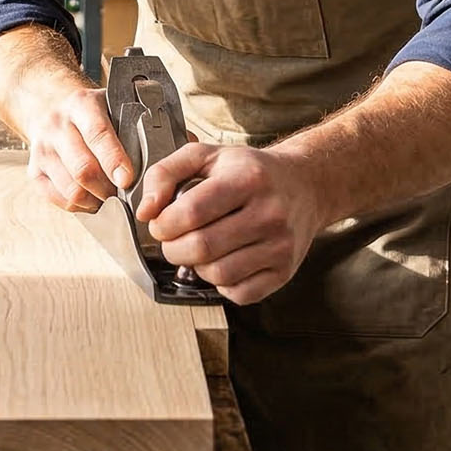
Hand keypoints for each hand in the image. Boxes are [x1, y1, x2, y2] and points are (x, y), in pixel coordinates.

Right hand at [21, 83, 131, 213]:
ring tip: (110, 197)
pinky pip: (57, 199)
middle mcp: (57, 125)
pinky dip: (78, 205)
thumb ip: (132, 124)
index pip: (98, 134)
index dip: (114, 160)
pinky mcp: (34, 170)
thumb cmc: (91, 111)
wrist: (48, 104)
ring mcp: (42, 149)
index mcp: (81, 104)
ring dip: (95, 200)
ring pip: (71, 189)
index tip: (128, 179)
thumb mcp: (111, 104)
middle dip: (108, 189)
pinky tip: (91, 198)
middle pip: (83, 169)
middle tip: (125, 194)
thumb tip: (163, 151)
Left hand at [139, 143, 324, 304]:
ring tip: (200, 250)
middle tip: (174, 240)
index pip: (191, 212)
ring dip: (196, 268)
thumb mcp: (207, 155)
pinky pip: (239, 294)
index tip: (161, 223)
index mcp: (248, 178)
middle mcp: (269, 212)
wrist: (305, 185)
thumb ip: (165, 173)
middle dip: (173, 249)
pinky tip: (223, 262)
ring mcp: (280, 245)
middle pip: (202, 247)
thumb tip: (145, 211)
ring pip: (218, 274)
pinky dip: (221, 284)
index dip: (164, 223)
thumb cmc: (251, 171)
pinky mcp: (284, 271)